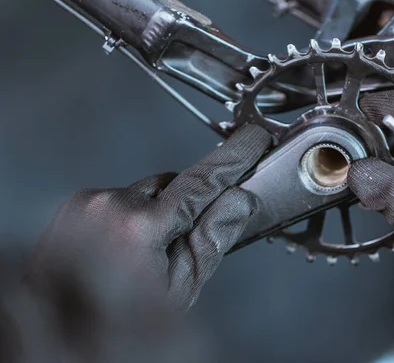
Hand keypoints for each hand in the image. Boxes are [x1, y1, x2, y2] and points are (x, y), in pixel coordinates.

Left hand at [25, 124, 271, 310]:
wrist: (63, 331)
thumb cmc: (117, 321)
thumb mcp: (179, 287)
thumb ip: (212, 238)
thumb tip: (239, 201)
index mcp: (138, 227)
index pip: (200, 182)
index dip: (233, 159)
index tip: (252, 141)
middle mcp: (109, 204)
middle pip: (172, 185)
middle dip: (187, 205)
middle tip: (185, 242)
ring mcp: (89, 203)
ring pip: (147, 191)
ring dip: (157, 213)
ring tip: (147, 254)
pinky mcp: (78, 205)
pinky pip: (122, 197)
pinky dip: (133, 216)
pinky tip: (127, 248)